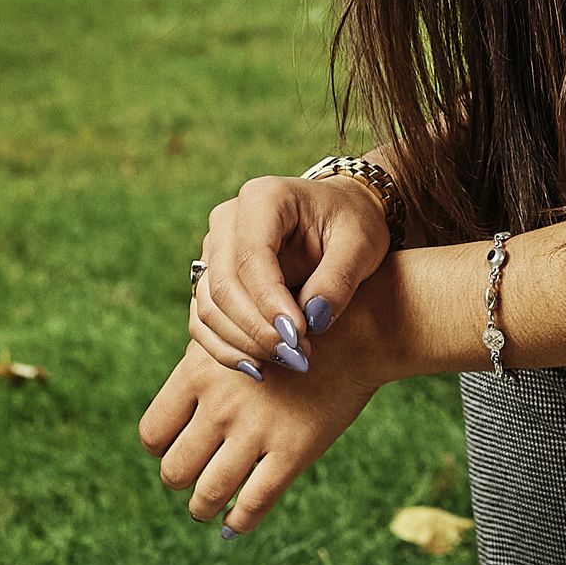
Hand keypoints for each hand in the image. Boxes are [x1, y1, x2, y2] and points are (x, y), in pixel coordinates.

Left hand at [138, 248, 402, 534]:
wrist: (358, 325)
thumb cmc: (295, 324)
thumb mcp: (238, 329)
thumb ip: (205, 366)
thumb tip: (177, 409)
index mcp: (201, 370)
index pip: (153, 431)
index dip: (161, 446)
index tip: (174, 447)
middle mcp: (222, 403)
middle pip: (175, 470)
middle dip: (181, 478)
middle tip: (193, 476)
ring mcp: (258, 430)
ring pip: (207, 495)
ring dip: (202, 507)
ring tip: (207, 506)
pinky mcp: (294, 452)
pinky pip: (252, 505)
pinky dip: (238, 522)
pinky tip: (235, 523)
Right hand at [188, 173, 390, 377]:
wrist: (339, 217)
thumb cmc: (353, 223)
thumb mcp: (362, 244)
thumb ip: (339, 279)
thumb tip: (312, 321)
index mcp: (263, 197)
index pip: (252, 257)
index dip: (270, 303)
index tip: (298, 338)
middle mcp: (228, 219)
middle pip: (224, 286)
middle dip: (258, 330)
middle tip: (297, 357)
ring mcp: (214, 249)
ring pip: (209, 307)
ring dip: (244, 343)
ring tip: (288, 360)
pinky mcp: (211, 277)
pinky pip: (203, 320)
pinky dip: (226, 348)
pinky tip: (258, 367)